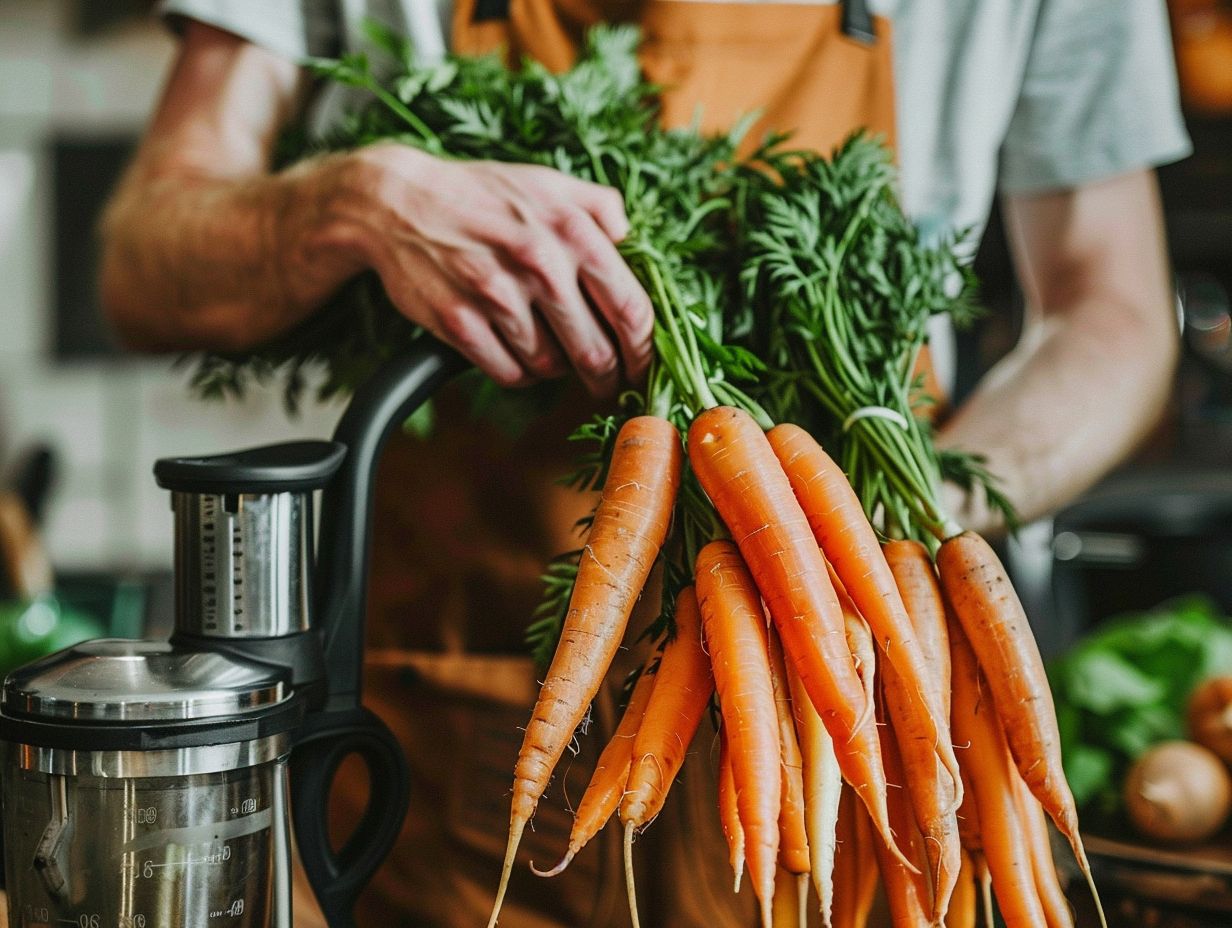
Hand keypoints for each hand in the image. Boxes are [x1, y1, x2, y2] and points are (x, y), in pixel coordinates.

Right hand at [334, 143, 653, 394]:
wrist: (396, 201)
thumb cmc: (479, 194)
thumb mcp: (547, 182)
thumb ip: (599, 206)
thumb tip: (631, 239)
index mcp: (571, 230)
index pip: (630, 309)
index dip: (643, 349)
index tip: (642, 364)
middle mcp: (539, 263)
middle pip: (595, 352)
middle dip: (605, 376)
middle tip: (605, 382)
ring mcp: (496, 295)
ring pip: (550, 367)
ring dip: (555, 369)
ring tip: (549, 353)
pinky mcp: (459, 323)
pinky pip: (508, 373)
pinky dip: (518, 373)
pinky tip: (514, 354)